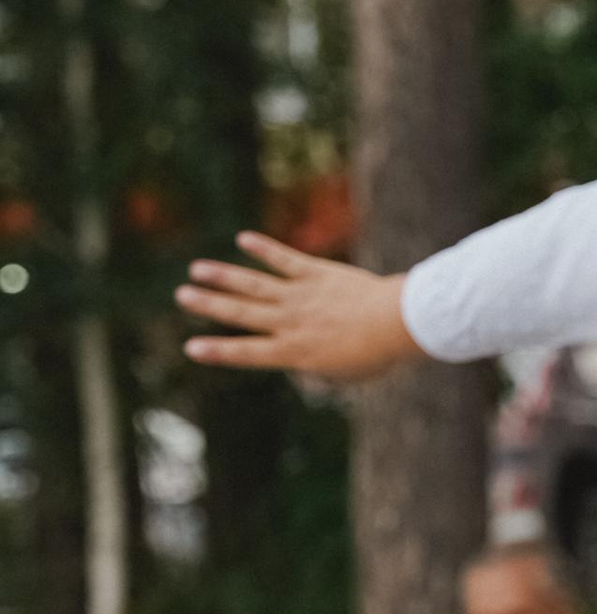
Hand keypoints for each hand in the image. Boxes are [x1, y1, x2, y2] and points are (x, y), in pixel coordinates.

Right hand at [179, 234, 417, 380]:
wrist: (397, 324)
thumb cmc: (376, 356)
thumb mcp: (343, 376)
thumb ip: (318, 370)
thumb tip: (306, 365)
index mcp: (294, 353)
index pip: (247, 354)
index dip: (218, 352)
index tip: (192, 348)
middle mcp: (290, 323)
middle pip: (241, 313)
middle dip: (209, 304)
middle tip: (181, 296)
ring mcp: (301, 296)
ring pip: (254, 284)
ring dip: (224, 275)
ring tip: (197, 268)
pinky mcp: (316, 273)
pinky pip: (285, 259)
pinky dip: (264, 248)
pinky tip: (244, 238)